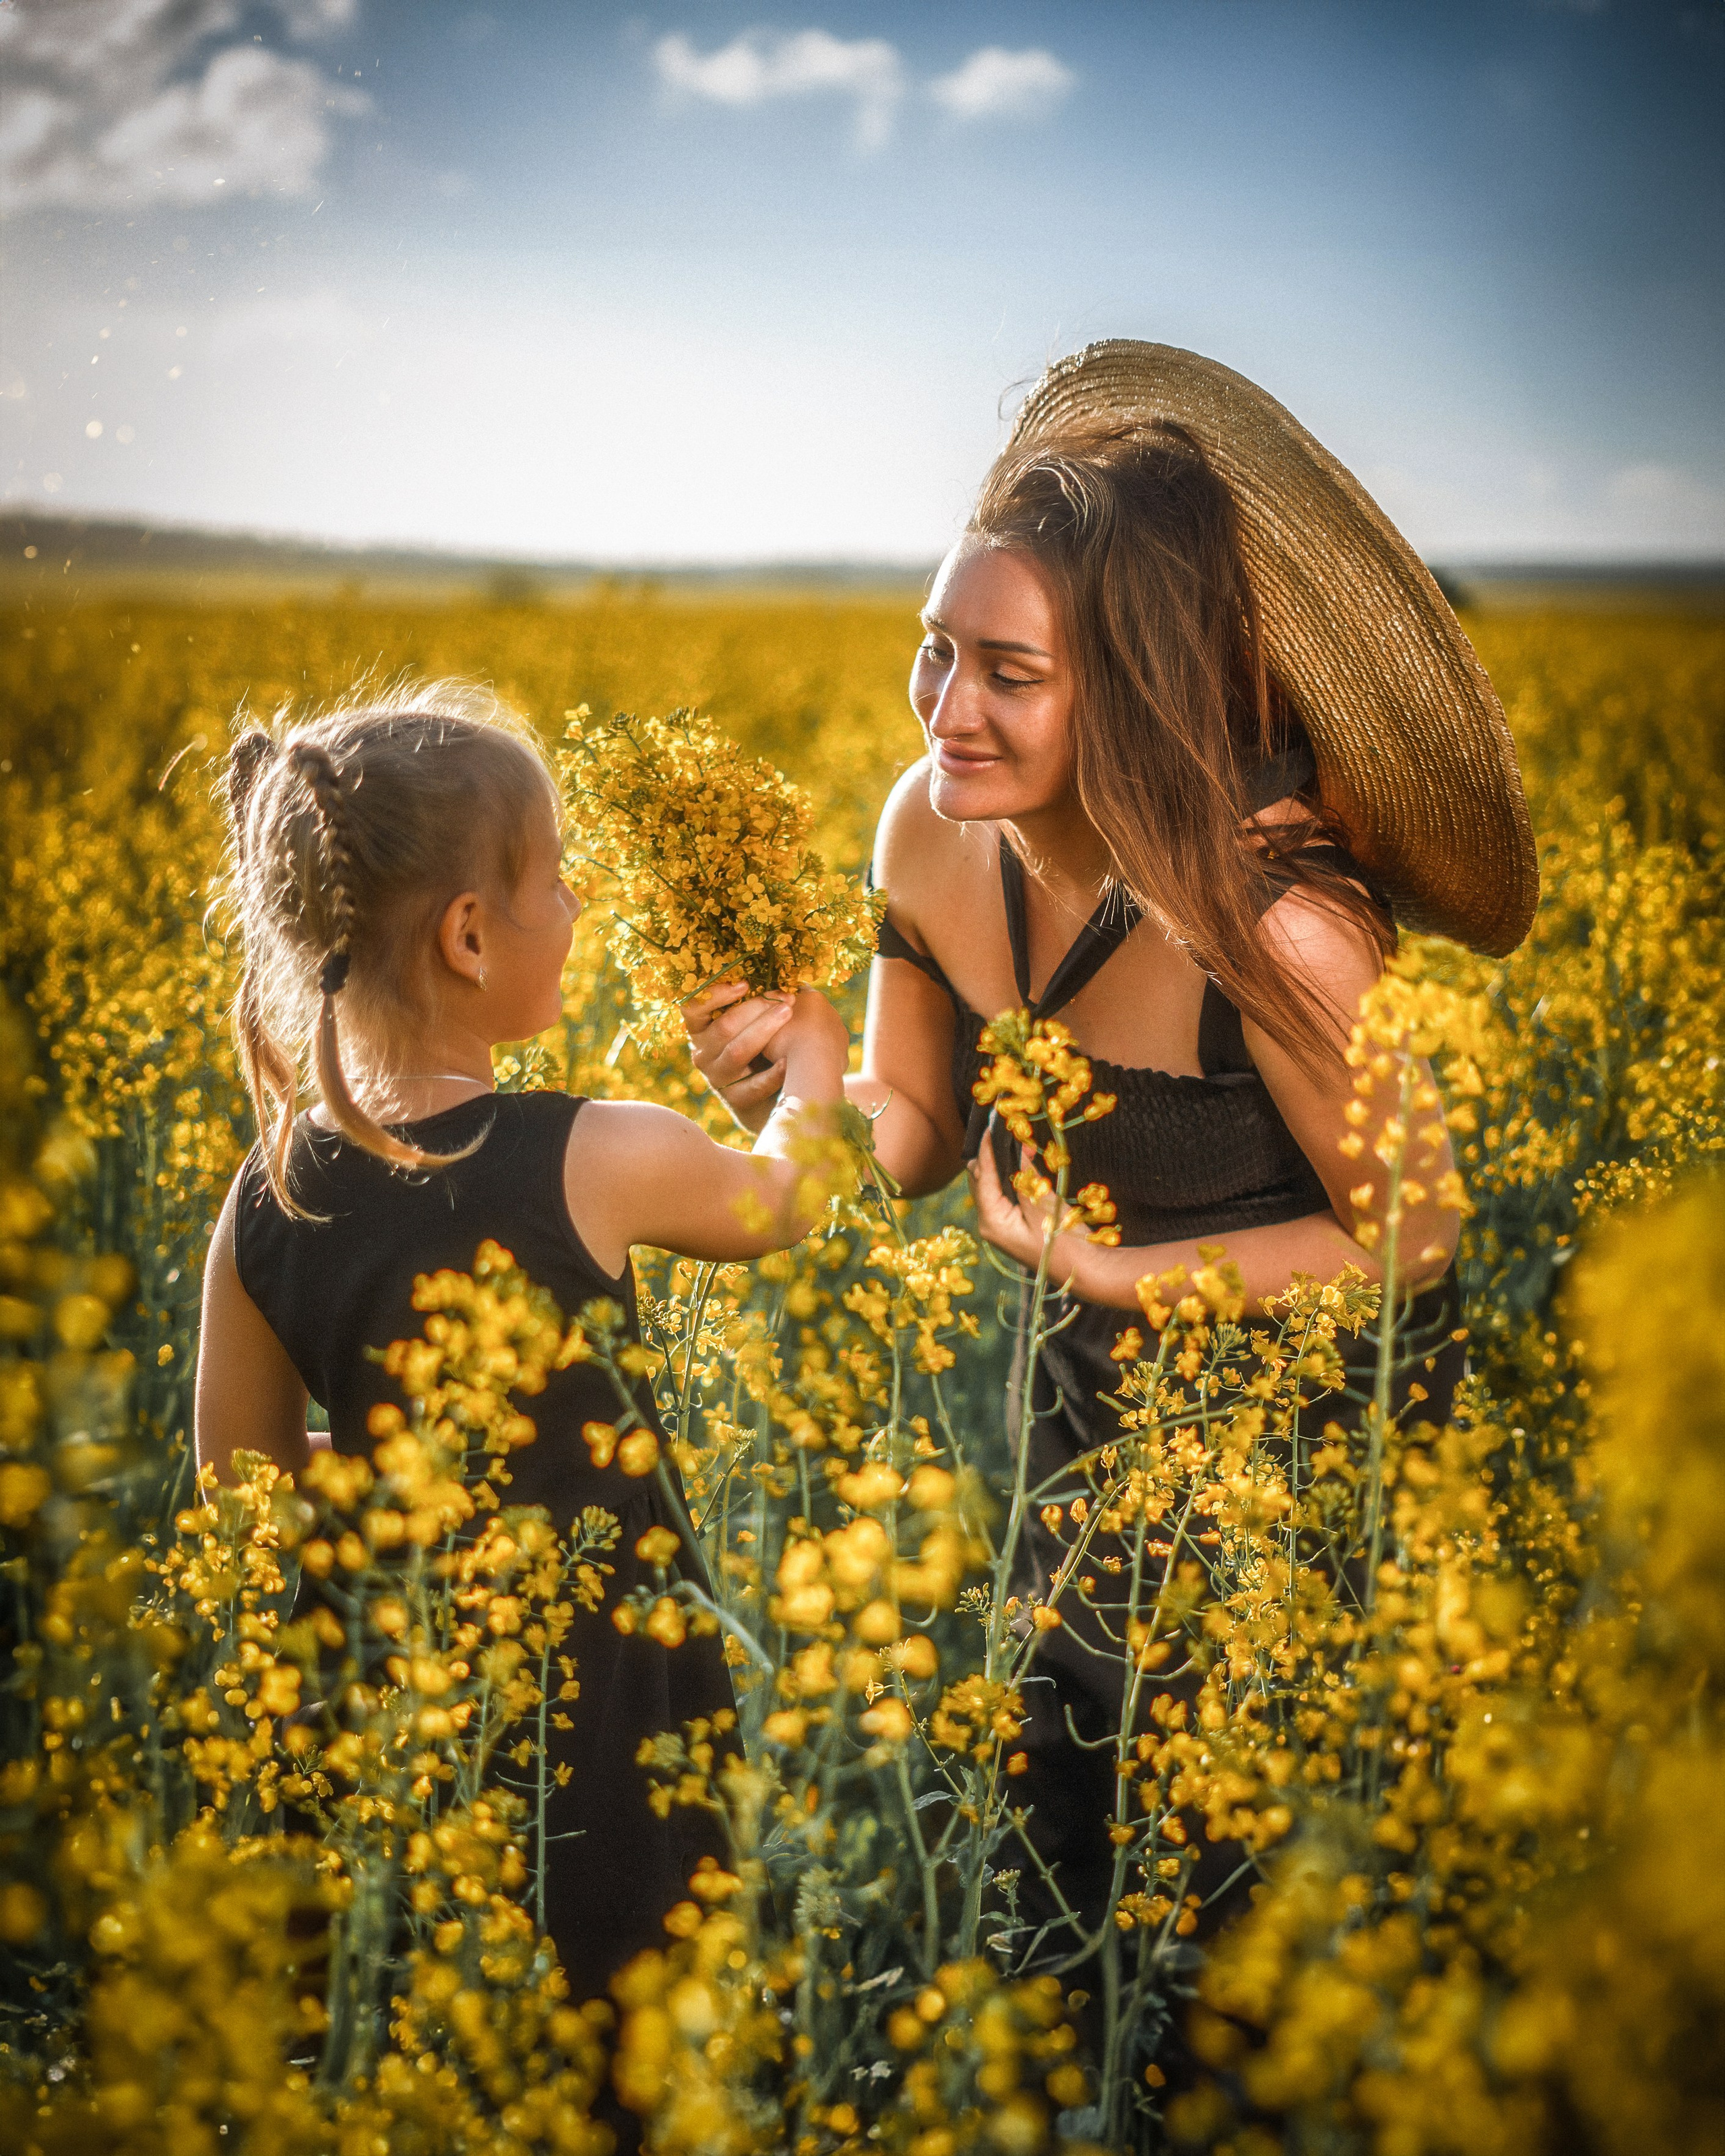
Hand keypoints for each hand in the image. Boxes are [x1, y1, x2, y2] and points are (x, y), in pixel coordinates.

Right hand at [683, 980, 795, 1132]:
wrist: (768, 1095)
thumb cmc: (761, 1045)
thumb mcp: (749, 1021)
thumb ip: (753, 999)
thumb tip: (779, 973)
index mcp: (700, 1028)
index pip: (692, 1008)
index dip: (716, 994)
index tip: (745, 984)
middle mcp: (702, 1053)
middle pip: (724, 1027)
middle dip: (757, 1008)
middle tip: (786, 998)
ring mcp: (717, 1077)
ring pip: (738, 1051)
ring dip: (765, 1030)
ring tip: (789, 1014)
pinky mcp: (734, 1099)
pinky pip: (754, 1084)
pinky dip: (773, 1071)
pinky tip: (789, 1059)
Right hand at [773, 987, 851, 1100]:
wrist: (813, 1066)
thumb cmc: (786, 1040)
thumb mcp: (768, 1023)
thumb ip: (770, 1016)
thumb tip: (769, 1014)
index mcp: (813, 997)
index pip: (799, 993)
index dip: (786, 1005)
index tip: (776, 1015)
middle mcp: (831, 1011)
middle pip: (813, 1014)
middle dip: (801, 1023)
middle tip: (784, 1038)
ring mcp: (840, 1033)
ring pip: (822, 1034)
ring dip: (812, 1041)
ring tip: (795, 1055)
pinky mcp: (844, 1053)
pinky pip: (827, 1053)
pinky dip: (819, 1057)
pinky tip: (808, 1066)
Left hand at [968, 1128, 1088, 1291]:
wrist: (1085, 1270)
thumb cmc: (1064, 1240)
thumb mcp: (1042, 1202)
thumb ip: (1023, 1175)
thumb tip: (1012, 1147)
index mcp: (991, 1221)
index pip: (982, 1175)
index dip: (986, 1148)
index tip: (991, 1125)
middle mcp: (989, 1224)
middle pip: (981, 1180)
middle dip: (993, 1154)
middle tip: (1011, 1133)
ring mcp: (1000, 1226)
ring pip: (993, 1186)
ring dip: (1004, 1164)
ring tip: (1024, 1147)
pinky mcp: (1012, 1225)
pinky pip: (1005, 1195)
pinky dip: (1013, 1178)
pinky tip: (1027, 1164)